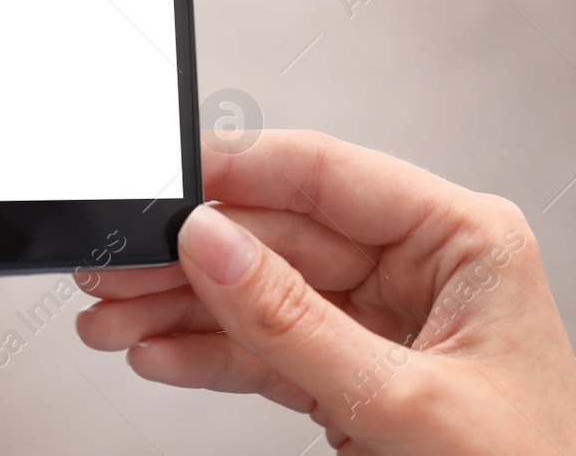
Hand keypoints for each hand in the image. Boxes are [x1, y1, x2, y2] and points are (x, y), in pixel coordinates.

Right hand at [76, 132, 575, 453]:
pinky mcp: (356, 374)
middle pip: (277, 237)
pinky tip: (158, 353)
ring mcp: (386, 323)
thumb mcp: (404, 403)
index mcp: (464, 239)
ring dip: (182, 310)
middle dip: (188, 260)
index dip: (235, 172)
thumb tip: (211, 243)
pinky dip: (208, 355)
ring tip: (111, 318)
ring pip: (261, 294)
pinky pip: (268, 349)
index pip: (327, 175)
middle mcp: (423, 268)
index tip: (161, 184)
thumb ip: (295, 322)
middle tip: (112, 267)